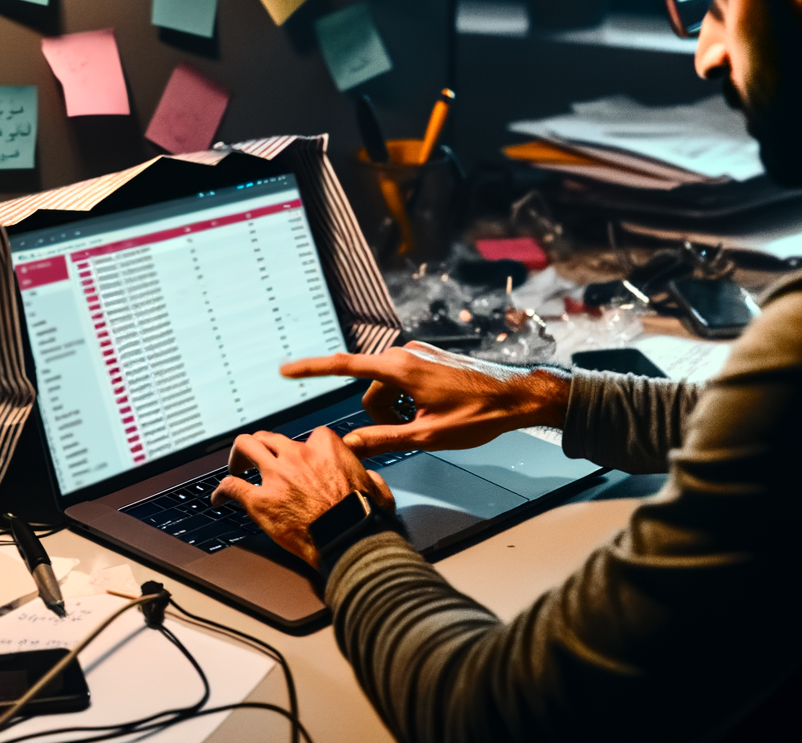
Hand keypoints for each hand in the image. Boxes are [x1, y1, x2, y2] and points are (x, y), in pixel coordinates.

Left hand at [209, 427, 394, 567]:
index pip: (309, 436)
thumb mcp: (376, 488)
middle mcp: (297, 455)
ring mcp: (275, 475)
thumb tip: (369, 479)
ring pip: (246, 447)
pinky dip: (222, 490)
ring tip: (236, 466)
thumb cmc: (362, 518)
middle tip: (258, 458)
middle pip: (270, 437)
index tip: (301, 459)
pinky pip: (232, 486)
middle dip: (263, 446)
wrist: (349, 541)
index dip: (302, 449)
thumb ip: (368, 477)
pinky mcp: (259, 500)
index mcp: (326, 447)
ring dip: (239, 456)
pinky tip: (219, 496)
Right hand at [279, 342, 571, 458]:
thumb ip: (382, 440)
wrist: (518, 397)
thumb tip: (346, 446)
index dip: (311, 369)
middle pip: (369, 390)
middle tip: (413, 433)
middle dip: (380, 416)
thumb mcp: (428, 436)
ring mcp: (417, 355)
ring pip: (385, 390)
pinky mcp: (427, 360)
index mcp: (399, 368)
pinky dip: (408, 402)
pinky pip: (401, 384)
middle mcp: (404, 354)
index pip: (343, 367)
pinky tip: (434, 414)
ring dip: (396, 411)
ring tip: (428, 424)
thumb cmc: (478, 416)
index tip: (284, 370)